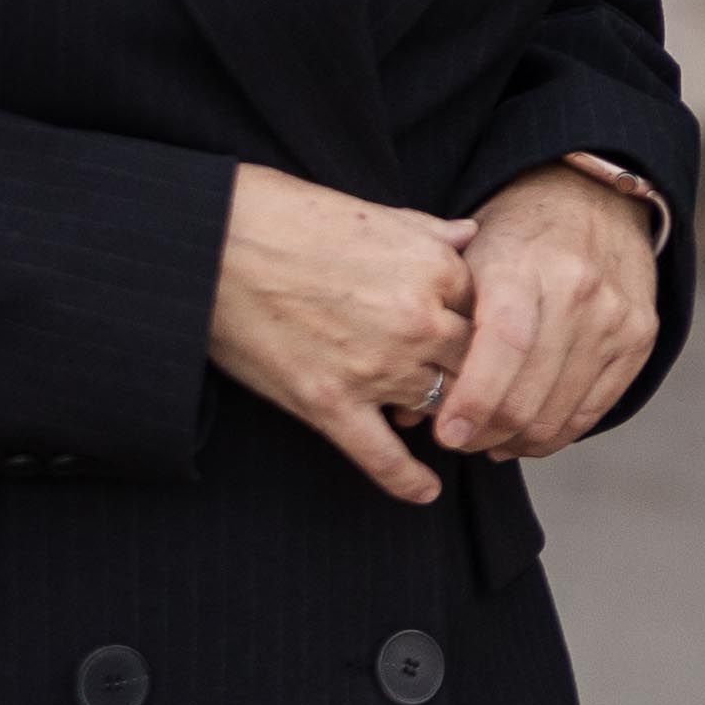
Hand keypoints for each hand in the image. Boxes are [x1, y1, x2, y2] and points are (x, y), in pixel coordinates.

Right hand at [207, 164, 478, 504]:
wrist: (214, 242)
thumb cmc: (289, 217)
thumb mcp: (374, 212)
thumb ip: (430, 232)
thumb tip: (471, 235)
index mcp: (435, 269)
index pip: (490, 311)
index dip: (483, 326)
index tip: (477, 337)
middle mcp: (417, 321)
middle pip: (474, 363)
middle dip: (476, 375)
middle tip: (474, 386)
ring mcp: (375, 367)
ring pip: (439, 405)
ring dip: (445, 415)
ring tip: (448, 426)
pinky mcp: (329, 403)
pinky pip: (381, 455)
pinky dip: (406, 479)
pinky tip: (425, 492)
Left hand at [430, 164, 667, 467]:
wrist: (592, 198)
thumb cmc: (514, 236)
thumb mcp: (468, 257)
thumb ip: (442, 324)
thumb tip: (404, 408)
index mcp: (525, 265)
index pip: (504, 345)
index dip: (474, 399)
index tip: (447, 434)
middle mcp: (579, 290)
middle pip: (530, 393)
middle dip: (486, 432)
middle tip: (458, 439)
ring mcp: (615, 316)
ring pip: (559, 413)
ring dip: (517, 440)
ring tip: (488, 439)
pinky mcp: (640, 337)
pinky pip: (593, 411)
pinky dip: (555, 434)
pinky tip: (525, 434)